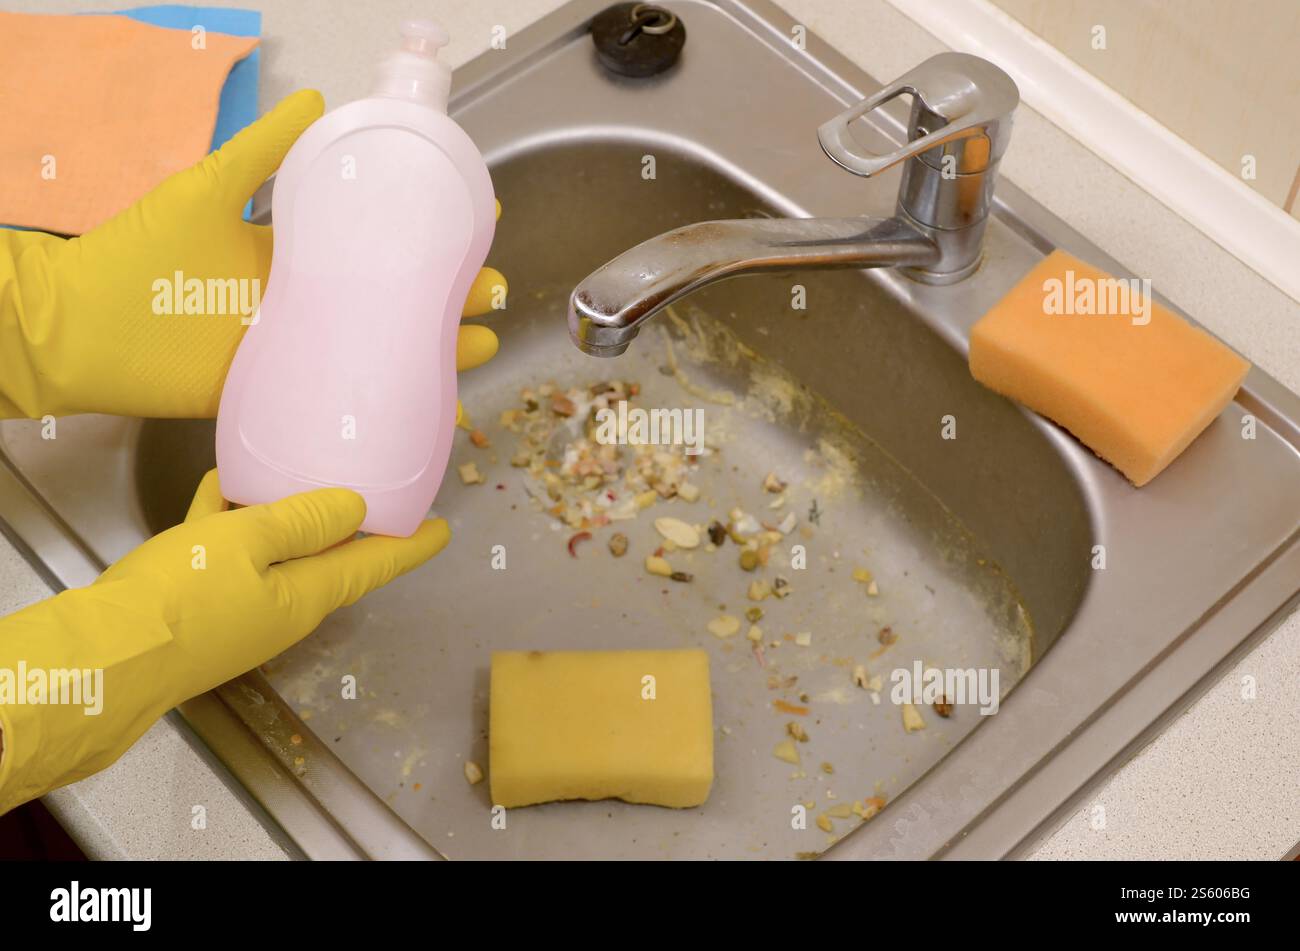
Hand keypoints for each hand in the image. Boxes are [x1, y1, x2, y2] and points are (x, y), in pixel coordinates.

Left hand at [0, 89, 505, 418]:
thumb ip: (263, 152)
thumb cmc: (141, 256)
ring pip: (377, 350)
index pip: (371, 245)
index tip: (467, 225)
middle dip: (443, 297)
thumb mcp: (209, 190)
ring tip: (480, 345)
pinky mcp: (280, 391)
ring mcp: (295, 350)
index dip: (419, 238)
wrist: (81, 331)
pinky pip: (342, 396)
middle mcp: (302, 303)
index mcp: (289, 255)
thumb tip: (320, 101)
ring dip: (432, 348)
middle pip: (387, 302)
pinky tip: (431, 397)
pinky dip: (388, 398)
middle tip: (488, 288)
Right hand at [0, 471, 445, 813]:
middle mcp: (284, 606)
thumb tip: (356, 506)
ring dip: (288, 515)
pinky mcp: (203, 603)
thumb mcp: (248, 543)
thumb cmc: (181, 598)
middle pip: (331, 558)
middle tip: (372, 488)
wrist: (102, 657)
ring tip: (298, 470)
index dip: (412, 544)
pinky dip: (232, 517)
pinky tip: (223, 481)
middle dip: (352, 525)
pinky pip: (231, 551)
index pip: (376, 565)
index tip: (443, 529)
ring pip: (279, 550)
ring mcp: (243, 607)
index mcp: (309, 596)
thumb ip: (304, 521)